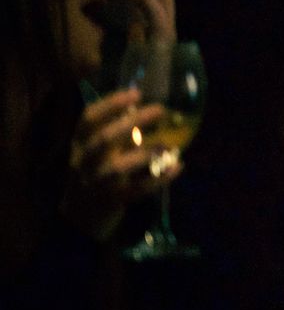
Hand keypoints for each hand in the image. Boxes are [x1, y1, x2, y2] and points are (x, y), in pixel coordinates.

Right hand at [61, 88, 171, 239]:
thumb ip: (115, 132)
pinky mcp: (113, 201)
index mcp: (79, 144)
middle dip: (132, 123)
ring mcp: (97, 183)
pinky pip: (138, 190)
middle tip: (160, 110)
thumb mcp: (96, 151)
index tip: (136, 93)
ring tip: (169, 145)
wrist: (81, 216)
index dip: (110, 104)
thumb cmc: (95, 172)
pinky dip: (159, 179)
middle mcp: (84, 162)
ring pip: (118, 168)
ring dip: (146, 154)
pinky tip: (178, 166)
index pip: (88, 119)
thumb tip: (145, 108)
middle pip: (104, 139)